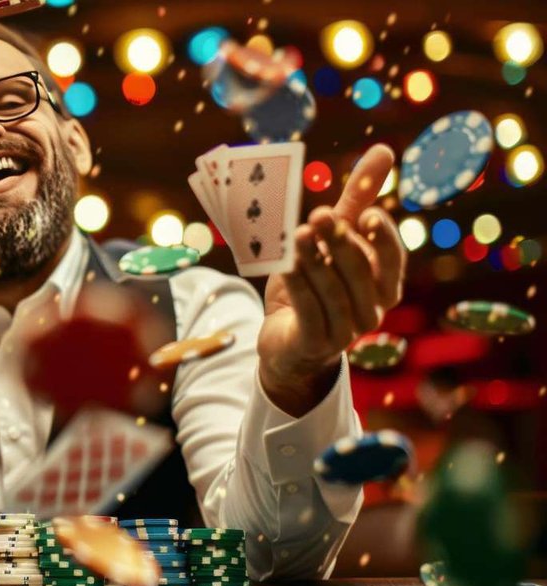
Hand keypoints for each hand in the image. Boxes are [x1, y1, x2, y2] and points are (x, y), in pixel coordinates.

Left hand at [257, 144, 407, 415]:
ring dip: (314, 261)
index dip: (382, 238)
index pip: (393, 260)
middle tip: (320, 214)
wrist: (287, 341)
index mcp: (384, 285)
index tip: (364, 214)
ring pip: (333, 292)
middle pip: (360, 273)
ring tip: (297, 235)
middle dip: (340, 242)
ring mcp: (346, 332)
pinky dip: (298, 287)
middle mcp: (372, 310)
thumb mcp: (332, 240)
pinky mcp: (315, 343)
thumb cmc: (316, 283)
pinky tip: (285, 266)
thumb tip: (384, 150)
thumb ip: (357, 200)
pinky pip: (309, 311)